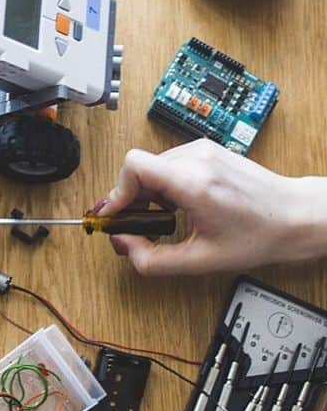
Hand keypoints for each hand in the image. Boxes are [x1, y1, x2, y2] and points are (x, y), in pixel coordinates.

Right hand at [98, 140, 326, 274]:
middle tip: (135, 224)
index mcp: (194, 182)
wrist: (296, 216)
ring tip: (164, 216)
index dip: (117, 192)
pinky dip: (164, 184)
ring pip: (152, 165)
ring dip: (148, 192)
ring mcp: (202, 150)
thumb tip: (125, 245)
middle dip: (131, 199)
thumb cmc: (259, 235)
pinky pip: (169, 162)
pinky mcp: (207, 149)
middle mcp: (196, 158)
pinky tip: (179, 204)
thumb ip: (153, 260)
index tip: (116, 215)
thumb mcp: (202, 260)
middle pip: (138, 169)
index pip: (133, 166)